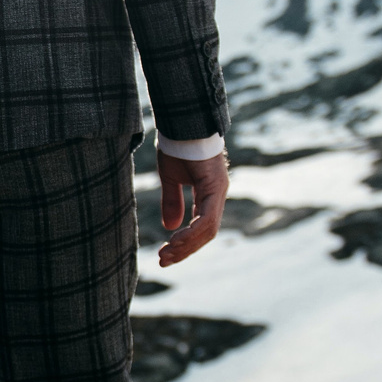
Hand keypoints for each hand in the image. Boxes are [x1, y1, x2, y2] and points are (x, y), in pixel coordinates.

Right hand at [155, 149, 227, 266]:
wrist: (183, 120)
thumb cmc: (178, 144)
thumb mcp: (170, 178)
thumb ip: (172, 201)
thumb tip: (170, 226)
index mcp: (209, 194)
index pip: (201, 227)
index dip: (184, 243)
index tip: (165, 253)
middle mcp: (217, 195)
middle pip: (205, 234)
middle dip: (184, 250)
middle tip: (163, 260)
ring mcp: (218, 191)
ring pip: (207, 230)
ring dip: (186, 245)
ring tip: (167, 254)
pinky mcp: (215, 187)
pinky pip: (206, 218)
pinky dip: (191, 232)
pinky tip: (175, 240)